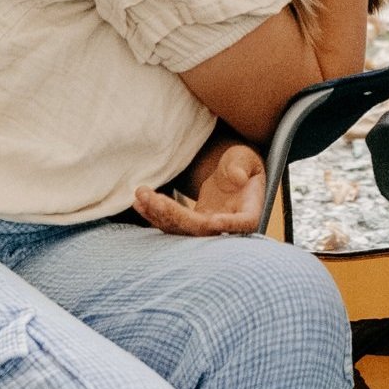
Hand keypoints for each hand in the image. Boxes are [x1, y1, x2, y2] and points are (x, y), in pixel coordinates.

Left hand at [135, 137, 265, 236]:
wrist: (230, 173)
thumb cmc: (241, 163)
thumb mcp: (245, 158)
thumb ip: (241, 166)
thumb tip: (237, 178)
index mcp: (249, 212)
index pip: (242, 223)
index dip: (227, 224)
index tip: (212, 220)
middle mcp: (227, 226)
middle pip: (201, 229)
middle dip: (175, 214)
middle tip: (152, 197)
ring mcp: (207, 229)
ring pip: (183, 229)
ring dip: (159, 214)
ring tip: (141, 195)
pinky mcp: (191, 225)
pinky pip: (173, 224)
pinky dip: (155, 215)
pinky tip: (140, 202)